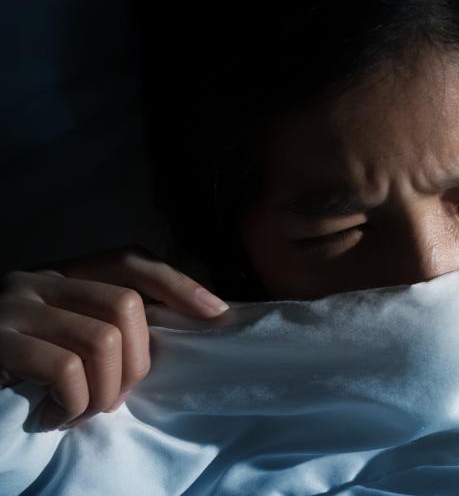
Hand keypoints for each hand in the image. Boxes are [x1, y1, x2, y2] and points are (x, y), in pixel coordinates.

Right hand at [0, 245, 228, 430]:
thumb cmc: (3, 359)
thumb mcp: (51, 330)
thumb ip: (94, 322)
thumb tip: (166, 339)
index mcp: (59, 273)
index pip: (130, 259)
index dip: (178, 283)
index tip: (216, 313)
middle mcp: (38, 280)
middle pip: (126, 305)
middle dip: (138, 363)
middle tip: (115, 399)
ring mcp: (14, 307)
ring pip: (103, 341)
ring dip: (105, 392)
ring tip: (82, 413)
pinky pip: (64, 370)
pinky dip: (73, 403)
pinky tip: (54, 419)